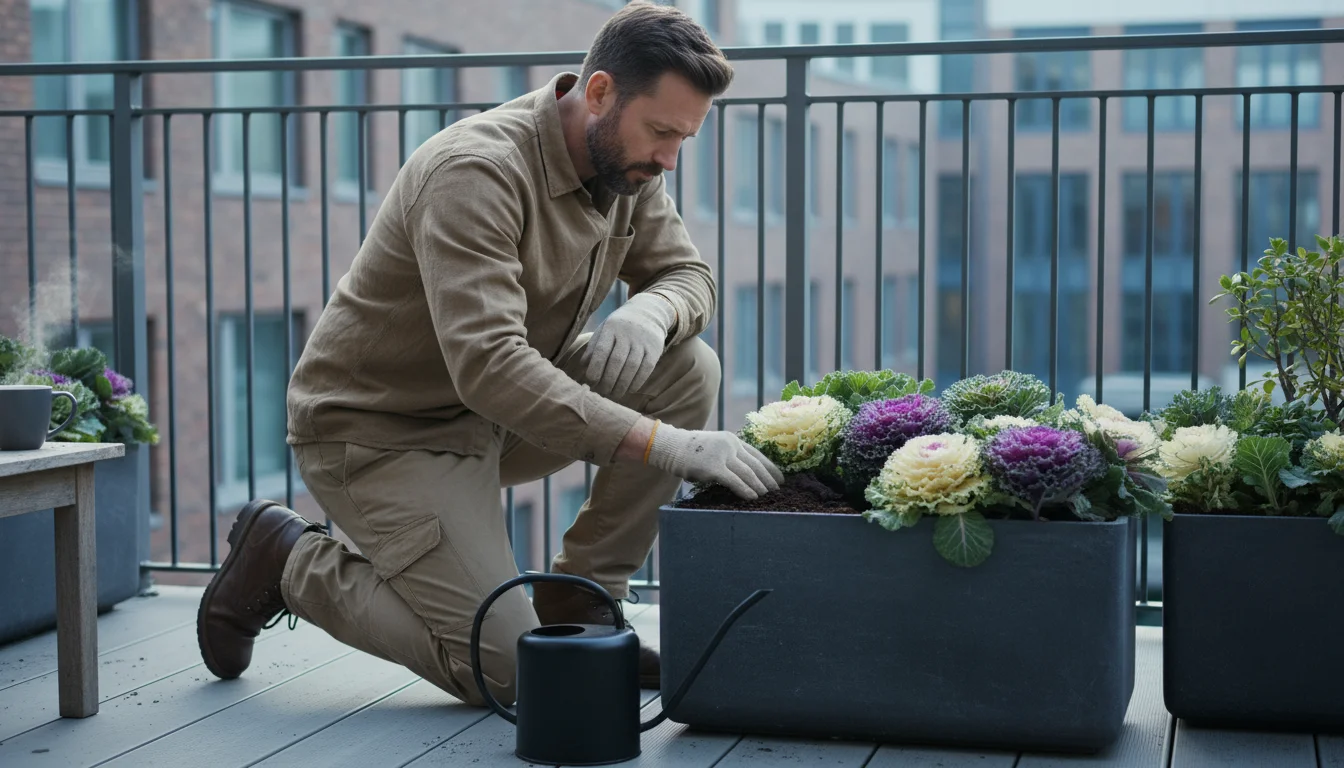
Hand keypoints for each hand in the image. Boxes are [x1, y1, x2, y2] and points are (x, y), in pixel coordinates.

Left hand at [583, 292, 675, 397]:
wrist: (647, 313)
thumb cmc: (619, 327)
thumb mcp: (603, 331)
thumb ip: (593, 348)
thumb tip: (583, 368)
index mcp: (611, 328)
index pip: (601, 350)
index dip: (596, 367)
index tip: (591, 380)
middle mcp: (627, 334)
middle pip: (617, 361)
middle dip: (609, 380)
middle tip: (604, 392)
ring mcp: (642, 341)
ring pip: (631, 367)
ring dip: (622, 384)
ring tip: (615, 394)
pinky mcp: (655, 349)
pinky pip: (646, 369)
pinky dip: (637, 382)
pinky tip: (630, 389)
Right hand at [644, 422, 784, 499]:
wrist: (671, 447)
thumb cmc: (691, 451)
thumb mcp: (715, 447)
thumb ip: (729, 456)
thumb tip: (746, 474)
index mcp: (733, 440)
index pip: (758, 455)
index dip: (771, 468)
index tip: (781, 479)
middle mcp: (731, 445)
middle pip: (756, 465)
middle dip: (769, 479)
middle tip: (778, 492)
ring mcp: (722, 455)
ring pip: (748, 473)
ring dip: (760, 487)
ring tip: (767, 497)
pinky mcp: (713, 467)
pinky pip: (734, 481)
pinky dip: (745, 490)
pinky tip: (752, 497)